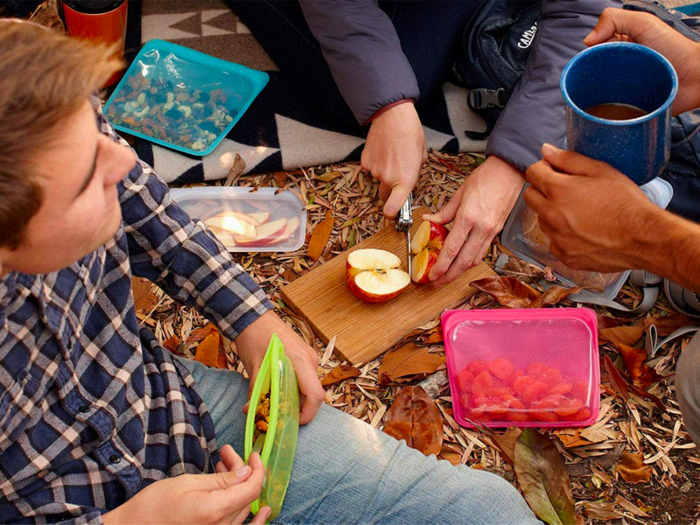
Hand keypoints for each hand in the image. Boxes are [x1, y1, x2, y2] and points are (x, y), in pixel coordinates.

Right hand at [103, 449, 269, 524]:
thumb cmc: (153, 506)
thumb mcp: (186, 483)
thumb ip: (220, 480)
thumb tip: (246, 472)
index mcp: (213, 510)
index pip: (250, 488)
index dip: (257, 469)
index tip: (254, 455)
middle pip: (246, 497)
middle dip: (242, 472)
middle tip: (226, 455)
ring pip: (242, 510)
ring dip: (240, 488)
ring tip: (223, 469)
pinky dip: (252, 518)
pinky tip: (261, 510)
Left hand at [235, 311, 323, 424]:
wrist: (252, 315)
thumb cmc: (254, 337)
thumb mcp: (254, 367)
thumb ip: (255, 392)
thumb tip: (250, 412)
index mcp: (301, 362)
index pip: (315, 396)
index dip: (307, 414)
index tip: (290, 422)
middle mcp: (309, 360)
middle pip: (312, 393)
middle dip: (298, 408)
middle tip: (278, 415)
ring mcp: (307, 357)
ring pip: (307, 386)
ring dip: (294, 397)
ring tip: (274, 401)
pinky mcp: (302, 355)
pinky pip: (303, 378)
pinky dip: (293, 387)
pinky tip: (276, 388)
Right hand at [362, 102, 426, 217]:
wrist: (392, 116)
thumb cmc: (411, 133)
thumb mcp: (422, 155)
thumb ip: (415, 171)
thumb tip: (410, 175)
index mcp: (405, 180)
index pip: (394, 208)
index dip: (392, 214)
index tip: (392, 215)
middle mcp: (388, 179)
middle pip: (385, 196)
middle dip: (390, 190)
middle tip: (396, 175)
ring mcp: (375, 172)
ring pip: (378, 180)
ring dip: (383, 173)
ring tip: (391, 155)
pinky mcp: (365, 163)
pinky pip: (370, 169)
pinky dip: (375, 163)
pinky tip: (382, 150)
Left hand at [424, 156, 523, 283]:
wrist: (510, 171)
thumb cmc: (486, 178)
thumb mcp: (459, 193)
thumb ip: (444, 212)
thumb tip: (428, 221)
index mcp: (468, 217)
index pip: (452, 248)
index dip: (441, 265)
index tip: (432, 275)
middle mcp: (481, 228)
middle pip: (464, 261)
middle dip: (449, 276)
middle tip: (437, 283)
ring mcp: (491, 231)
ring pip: (475, 260)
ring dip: (460, 271)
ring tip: (447, 276)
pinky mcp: (497, 231)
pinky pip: (483, 251)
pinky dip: (471, 260)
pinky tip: (462, 263)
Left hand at [524, 144, 659, 272]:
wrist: (643, 239)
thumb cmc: (626, 203)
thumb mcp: (601, 171)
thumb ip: (569, 159)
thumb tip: (546, 151)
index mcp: (559, 191)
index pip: (532, 173)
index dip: (543, 168)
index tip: (554, 170)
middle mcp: (551, 216)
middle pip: (530, 196)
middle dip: (543, 189)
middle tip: (566, 190)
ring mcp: (556, 238)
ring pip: (542, 219)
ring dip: (552, 212)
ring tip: (579, 212)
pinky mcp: (564, 256)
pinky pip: (554, 241)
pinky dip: (563, 235)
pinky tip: (582, 231)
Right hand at [585, 8, 699, 114]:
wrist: (695, 78)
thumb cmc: (676, 49)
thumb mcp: (644, 23)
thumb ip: (615, 19)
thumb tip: (587, 40)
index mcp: (620, 48)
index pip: (593, 52)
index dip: (591, 54)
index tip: (598, 57)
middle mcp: (619, 68)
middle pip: (593, 73)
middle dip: (593, 75)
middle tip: (608, 75)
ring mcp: (622, 89)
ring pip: (598, 94)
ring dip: (599, 95)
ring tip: (610, 91)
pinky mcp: (626, 108)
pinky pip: (609, 111)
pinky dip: (606, 111)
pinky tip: (611, 106)